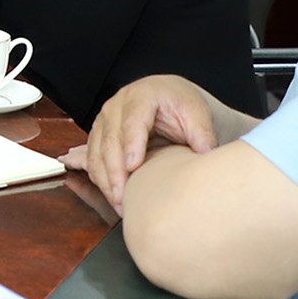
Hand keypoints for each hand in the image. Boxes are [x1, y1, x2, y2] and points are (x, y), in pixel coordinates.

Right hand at [69, 75, 222, 215]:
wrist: (167, 99)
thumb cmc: (180, 105)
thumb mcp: (196, 113)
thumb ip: (201, 132)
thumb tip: (205, 153)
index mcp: (142, 95)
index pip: (132, 120)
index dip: (131, 143)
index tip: (133, 166)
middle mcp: (117, 105)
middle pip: (109, 139)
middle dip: (114, 170)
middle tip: (123, 196)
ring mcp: (104, 120)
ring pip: (96, 151)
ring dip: (105, 179)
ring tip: (119, 203)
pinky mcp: (99, 135)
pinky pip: (92, 159)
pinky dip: (100, 179)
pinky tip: (113, 196)